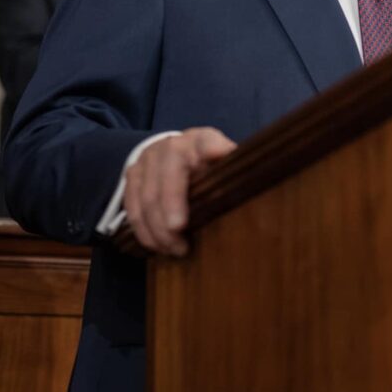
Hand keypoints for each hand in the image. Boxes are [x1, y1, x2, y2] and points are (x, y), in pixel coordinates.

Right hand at [123, 127, 236, 256]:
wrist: (174, 154)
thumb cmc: (206, 168)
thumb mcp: (223, 168)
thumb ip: (234, 175)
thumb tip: (259, 182)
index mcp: (201, 141)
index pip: (207, 142)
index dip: (213, 148)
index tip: (220, 156)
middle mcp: (172, 145)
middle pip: (169, 175)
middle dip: (171, 208)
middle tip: (180, 241)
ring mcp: (148, 158)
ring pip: (146, 196)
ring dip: (158, 229)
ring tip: (174, 250)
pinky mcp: (132, 173)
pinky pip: (132, 206)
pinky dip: (143, 230)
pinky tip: (156, 245)